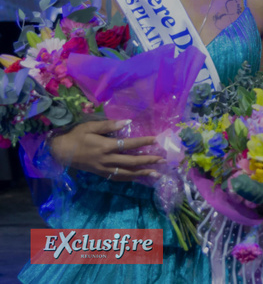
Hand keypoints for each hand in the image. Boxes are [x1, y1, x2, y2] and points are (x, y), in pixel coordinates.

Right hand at [49, 120, 163, 180]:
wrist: (60, 152)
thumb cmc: (76, 136)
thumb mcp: (90, 126)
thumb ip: (109, 125)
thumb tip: (128, 122)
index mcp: (105, 146)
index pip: (129, 145)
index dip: (144, 142)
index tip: (156, 140)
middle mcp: (107, 159)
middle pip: (132, 162)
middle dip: (149, 161)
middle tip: (163, 160)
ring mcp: (104, 169)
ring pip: (127, 173)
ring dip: (143, 173)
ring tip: (157, 174)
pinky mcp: (101, 174)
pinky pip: (118, 178)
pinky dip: (130, 179)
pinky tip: (140, 178)